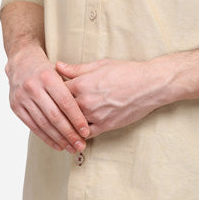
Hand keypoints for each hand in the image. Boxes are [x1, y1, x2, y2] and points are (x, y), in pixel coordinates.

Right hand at [6, 44, 89, 152]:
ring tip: (71, 148)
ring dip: (58, 139)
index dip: (76, 118)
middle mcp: (33, 87)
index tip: (86, 131)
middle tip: (80, 145)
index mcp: (48, 76)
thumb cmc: (46, 68)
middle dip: (69, 133)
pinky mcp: (15, 106)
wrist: (21, 61)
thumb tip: (90, 106)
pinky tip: (57, 144)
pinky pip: (32, 126)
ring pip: (43, 123)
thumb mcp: (60, 71)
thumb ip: (73, 86)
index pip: (65, 102)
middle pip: (54, 116)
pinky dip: (45, 137)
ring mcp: (22, 97)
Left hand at [56, 59, 170, 137]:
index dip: (52, 92)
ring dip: (65, 124)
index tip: (50, 93)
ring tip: (58, 125)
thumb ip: (76, 69)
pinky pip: (86, 134)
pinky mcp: (105, 126)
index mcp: (82, 84)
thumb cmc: (126, 71)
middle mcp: (85, 101)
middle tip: (49, 111)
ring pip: (72, 123)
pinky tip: (75, 134)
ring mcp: (95, 115)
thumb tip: (58, 66)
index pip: (57, 91)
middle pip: (62, 109)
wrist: (149, 85)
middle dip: (56, 109)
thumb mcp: (100, 65)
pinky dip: (79, 134)